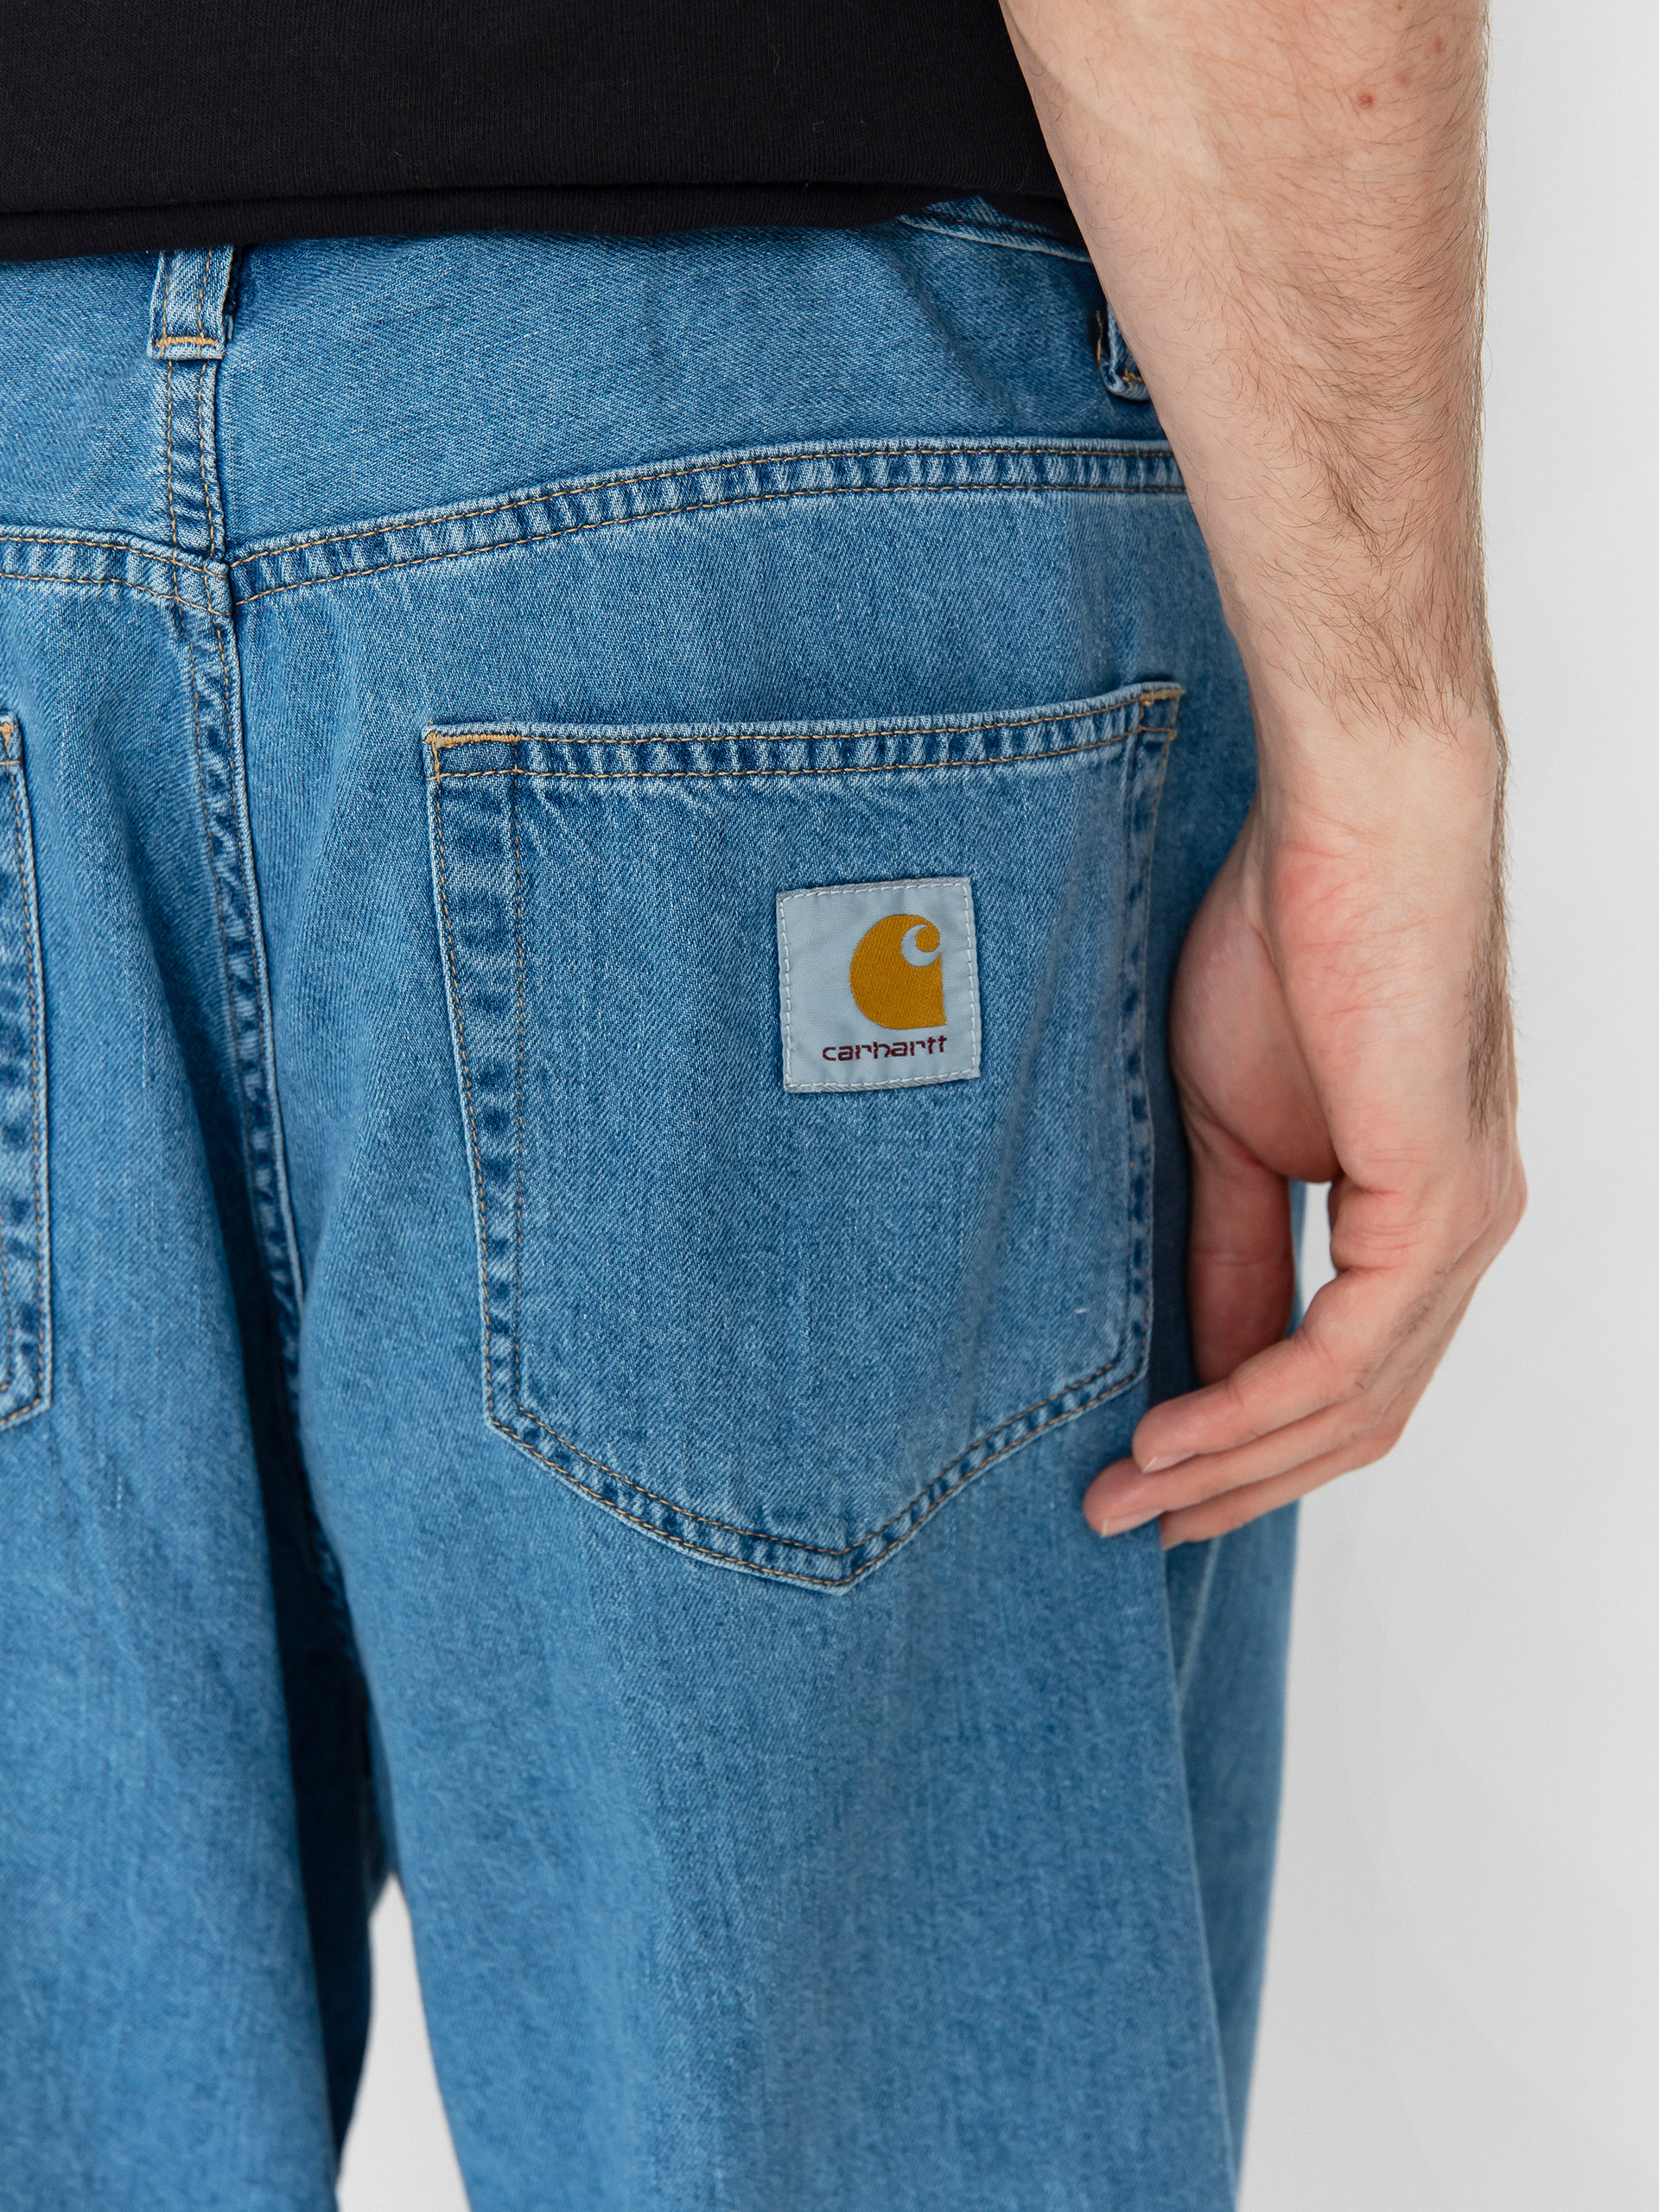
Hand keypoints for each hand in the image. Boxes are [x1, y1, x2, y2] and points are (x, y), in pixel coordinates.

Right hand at [1084, 719, 1524, 1545]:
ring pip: (1357, 1405)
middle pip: (1359, 1418)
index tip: (1149, 1481)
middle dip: (1238, 1485)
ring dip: (1234, 1464)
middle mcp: (1459, 1236)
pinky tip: (1176, 1433)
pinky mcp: (1441, 1202)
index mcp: (1417, 1213)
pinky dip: (1253, 1405)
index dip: (1247, 1445)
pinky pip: (1348, 1351)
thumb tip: (1203, 1362)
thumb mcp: (1233, 1131)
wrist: (1348, 826)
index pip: (1344, 1374)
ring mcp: (1461, 1225)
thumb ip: (1230, 1250)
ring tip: (1127, 1493)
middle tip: (1127, 1521)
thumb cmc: (1288, 940)